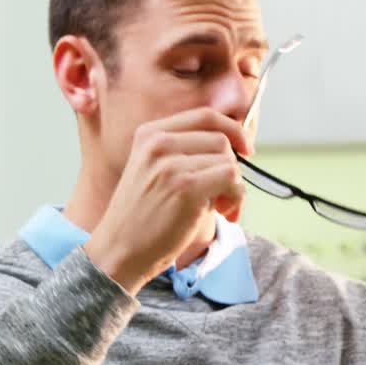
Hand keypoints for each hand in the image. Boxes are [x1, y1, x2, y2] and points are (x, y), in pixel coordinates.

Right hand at [84, 108, 247, 294]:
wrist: (120, 249)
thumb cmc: (145, 217)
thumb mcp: (156, 170)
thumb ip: (186, 152)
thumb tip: (238, 145)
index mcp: (150, 134)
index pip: (204, 115)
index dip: (233, 129)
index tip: (245, 149)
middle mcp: (158, 143)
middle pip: (221, 140)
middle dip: (232, 168)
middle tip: (224, 196)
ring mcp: (171, 164)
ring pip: (229, 161)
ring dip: (235, 188)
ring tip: (221, 208)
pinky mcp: (186, 187)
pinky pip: (232, 179)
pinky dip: (237, 198)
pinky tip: (224, 213)